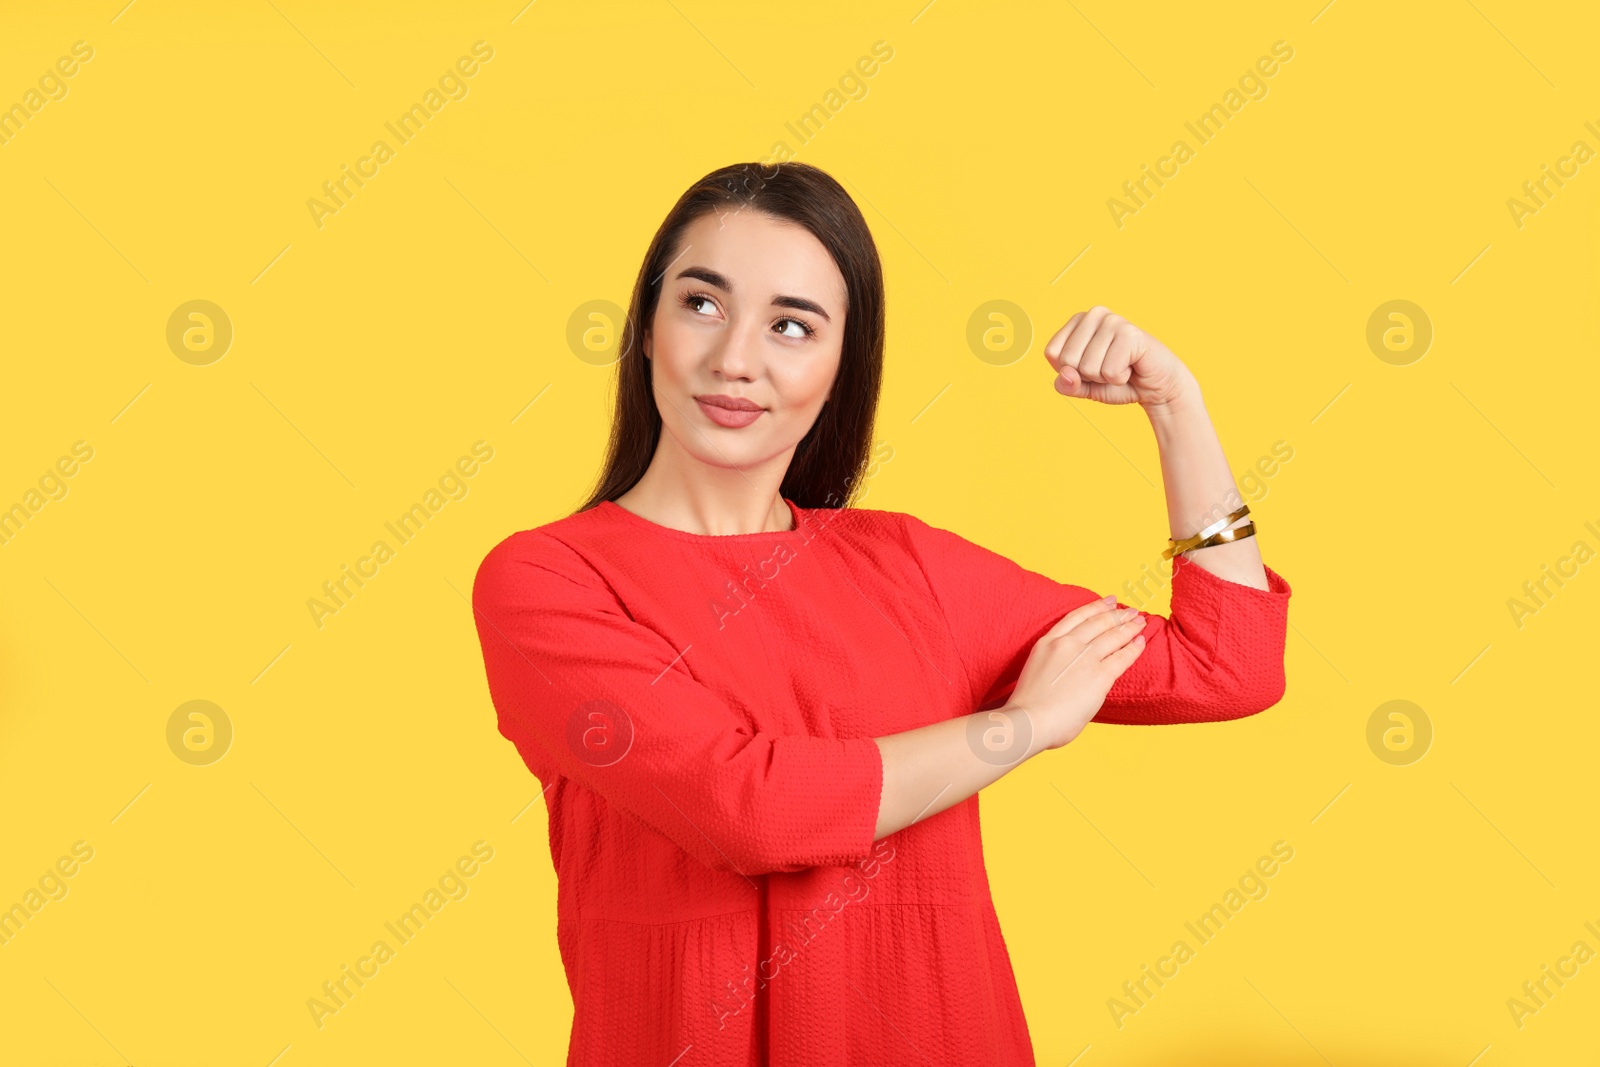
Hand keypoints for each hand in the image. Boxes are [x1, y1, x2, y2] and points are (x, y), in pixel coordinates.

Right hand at [1006, 596, 1147, 749]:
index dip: (1096, 607)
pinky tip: (1140, 642)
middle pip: (1098, 622)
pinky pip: (1122, 657)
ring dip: (1129, 627)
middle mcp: (1068, 644)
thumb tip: (1071, 671)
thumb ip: (1055, 663)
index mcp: (1048, 642)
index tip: (1109, 601)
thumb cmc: (1028, 705)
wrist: (1029, 720)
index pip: (1077, 617)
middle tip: (1130, 610)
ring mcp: (1085, 658)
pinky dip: (1134, 648)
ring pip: (1113, 635)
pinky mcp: (1100, 675)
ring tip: (1140, 621)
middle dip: (1117, 614)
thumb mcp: (1037, 669)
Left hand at [1043, 306, 1194, 409]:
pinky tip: (1132, 368)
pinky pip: (1110, 371)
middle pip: (1067, 360)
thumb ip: (1068, 385)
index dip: (1070, 371)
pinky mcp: (1130, 333)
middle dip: (1088, 376)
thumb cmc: (1119, 381)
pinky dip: (1120, 379)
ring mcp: (1113, 321)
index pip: (1052, 353)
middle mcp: (1094, 314)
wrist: (1156, 386)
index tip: (1092, 367)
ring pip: (1088, 367)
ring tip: (1122, 367)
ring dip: (1106, 378)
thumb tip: (1065, 374)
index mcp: (1078, 321)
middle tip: (1109, 368)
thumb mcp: (1085, 387)